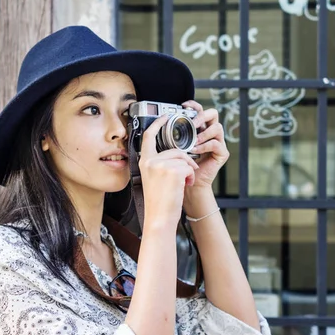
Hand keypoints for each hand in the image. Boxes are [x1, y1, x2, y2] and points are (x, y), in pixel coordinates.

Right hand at [138, 113, 199, 229]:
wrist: (159, 217)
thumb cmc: (159, 201)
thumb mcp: (154, 178)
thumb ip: (160, 163)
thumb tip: (176, 154)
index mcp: (144, 161)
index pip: (149, 136)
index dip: (157, 124)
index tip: (165, 117)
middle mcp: (151, 161)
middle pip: (175, 151)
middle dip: (186, 162)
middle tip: (186, 176)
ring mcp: (161, 165)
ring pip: (184, 159)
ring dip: (188, 171)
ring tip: (184, 184)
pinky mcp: (173, 171)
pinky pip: (189, 167)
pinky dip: (190, 177)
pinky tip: (185, 186)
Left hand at [182, 100, 229, 191]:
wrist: (189, 184)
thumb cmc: (181, 166)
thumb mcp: (175, 146)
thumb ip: (174, 134)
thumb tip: (162, 122)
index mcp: (200, 128)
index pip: (200, 110)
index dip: (194, 105)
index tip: (183, 105)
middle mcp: (210, 133)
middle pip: (213, 114)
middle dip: (202, 116)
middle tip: (192, 123)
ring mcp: (218, 142)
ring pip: (217, 127)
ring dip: (204, 133)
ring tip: (194, 141)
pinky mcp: (222, 153)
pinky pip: (216, 144)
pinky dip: (205, 146)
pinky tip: (196, 150)